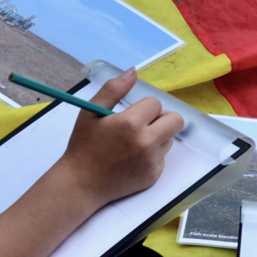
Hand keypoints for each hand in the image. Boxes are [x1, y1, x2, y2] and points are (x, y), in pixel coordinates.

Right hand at [53, 68, 184, 207]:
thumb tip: (133, 72)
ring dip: (157, 136)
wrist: (81, 184)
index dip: (144, 107)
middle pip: (176, 120)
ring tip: (133, 143)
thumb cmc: (84, 146)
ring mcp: (151, 161)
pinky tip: (132, 158)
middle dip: (162, 118)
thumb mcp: (91, 112)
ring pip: (169, 138)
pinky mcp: (153, 176)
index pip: (156, 103)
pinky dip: (152, 155)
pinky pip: (163, 157)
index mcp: (130, 123)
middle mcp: (146, 143)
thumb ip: (113, 89)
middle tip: (144, 124)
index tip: (130, 115)